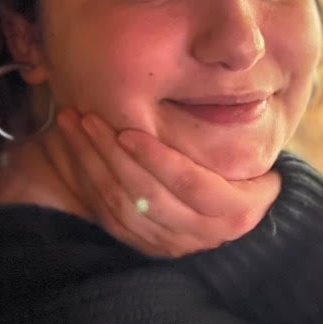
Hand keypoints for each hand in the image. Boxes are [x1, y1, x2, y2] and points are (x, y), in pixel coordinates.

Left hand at [47, 109, 280, 256]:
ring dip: (91, 164)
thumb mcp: (250, 146)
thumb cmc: (247, 161)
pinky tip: (72, 150)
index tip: (128, 131)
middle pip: (148, 196)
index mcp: (236, 210)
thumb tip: (218, 78)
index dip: (158, 158)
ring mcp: (173, 243)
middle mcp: (204, 233)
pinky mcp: (147, 245)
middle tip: (87, 117)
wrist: (245, 201)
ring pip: (122, 208)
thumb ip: (228, 130)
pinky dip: (87, 183)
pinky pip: (109, 217)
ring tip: (72, 124)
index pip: (191, 184)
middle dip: (112, 154)